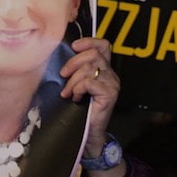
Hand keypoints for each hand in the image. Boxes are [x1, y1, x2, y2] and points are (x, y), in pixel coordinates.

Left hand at [61, 37, 122, 175]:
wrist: (88, 134)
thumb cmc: (80, 110)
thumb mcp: (77, 85)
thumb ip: (76, 70)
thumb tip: (63, 56)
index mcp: (105, 70)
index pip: (103, 45)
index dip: (88, 42)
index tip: (74, 47)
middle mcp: (112, 75)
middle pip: (94, 54)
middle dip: (74, 62)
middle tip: (63, 75)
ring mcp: (112, 85)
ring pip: (91, 67)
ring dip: (73, 79)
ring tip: (68, 92)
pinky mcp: (109, 95)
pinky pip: (90, 82)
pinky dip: (78, 88)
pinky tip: (75, 98)